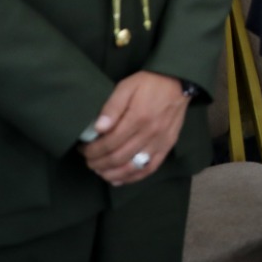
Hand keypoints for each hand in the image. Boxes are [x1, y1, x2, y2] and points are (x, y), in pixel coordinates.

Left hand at [80, 71, 189, 185]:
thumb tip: (98, 128)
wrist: (179, 83)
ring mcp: (160, 142)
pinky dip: (133, 177)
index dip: (92, 150)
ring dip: (112, 174)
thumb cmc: (149, 84)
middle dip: (98, 163)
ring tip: (100, 171)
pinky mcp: (167, 146)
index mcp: (138, 117)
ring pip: (132, 167)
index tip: (83, 149)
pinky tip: (120, 179)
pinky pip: (150, 168)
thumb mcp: (127, 87)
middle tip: (88, 161)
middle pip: (118, 157)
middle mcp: (149, 133)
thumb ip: (112, 107)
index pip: (109, 143)